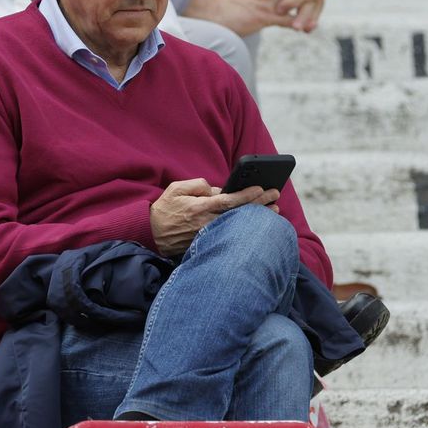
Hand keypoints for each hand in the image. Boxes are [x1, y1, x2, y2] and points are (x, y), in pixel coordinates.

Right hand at [149, 178, 277, 256]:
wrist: (152, 233)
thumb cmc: (164, 209)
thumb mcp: (175, 189)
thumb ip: (197, 185)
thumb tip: (216, 189)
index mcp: (200, 207)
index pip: (229, 200)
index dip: (247, 195)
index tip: (261, 188)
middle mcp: (208, 222)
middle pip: (239, 213)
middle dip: (260, 203)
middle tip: (275, 196)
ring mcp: (210, 234)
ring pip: (239, 225)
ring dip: (258, 217)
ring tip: (274, 210)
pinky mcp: (209, 243)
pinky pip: (232, 234)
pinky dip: (246, 228)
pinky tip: (257, 225)